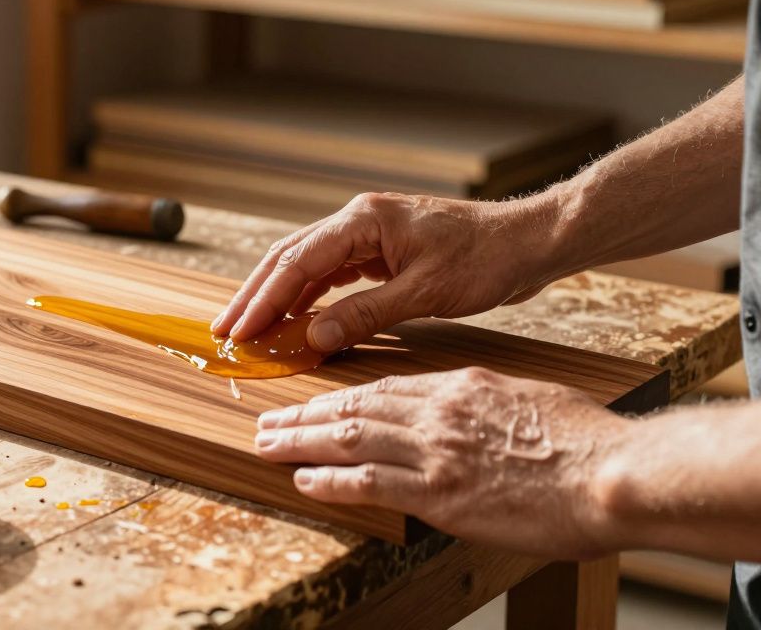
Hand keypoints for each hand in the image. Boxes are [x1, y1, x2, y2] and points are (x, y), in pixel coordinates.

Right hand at [211, 192, 562, 351]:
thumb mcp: (425, 293)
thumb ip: (365, 315)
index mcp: (364, 221)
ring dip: (277, 298)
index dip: (263, 300)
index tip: (238, 330)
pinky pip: (332, 274)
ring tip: (249, 329)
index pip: (297, 263)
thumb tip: (314, 339)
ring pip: (307, 266)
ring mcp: (369, 234)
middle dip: (255, 296)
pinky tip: (295, 321)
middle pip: (290, 259)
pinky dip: (309, 298)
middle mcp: (359, 221)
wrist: (530, 241)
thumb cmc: (487, 258)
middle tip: (224, 330)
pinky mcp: (381, 250)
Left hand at [255, 367, 628, 558]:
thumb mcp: (530, 404)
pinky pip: (367, 482)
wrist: (614, 473)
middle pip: (354, 406)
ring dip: (300, 441)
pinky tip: (302, 480)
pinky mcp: (439, 492)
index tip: (315, 401)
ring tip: (266, 443)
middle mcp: (440, 412)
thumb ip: (490, 408)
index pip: (385, 387)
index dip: (341, 395)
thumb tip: (474, 419)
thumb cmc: (587, 444)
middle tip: (268, 419)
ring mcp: (436, 451)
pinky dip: (329, 480)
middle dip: (304, 414)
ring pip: (349, 437)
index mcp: (462, 388)